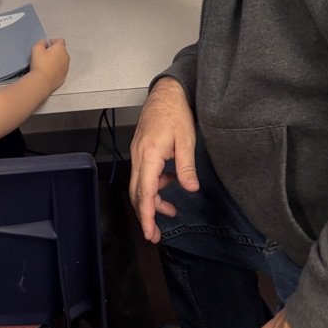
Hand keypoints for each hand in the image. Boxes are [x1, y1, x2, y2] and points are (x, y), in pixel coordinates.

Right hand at [29, 37, 69, 92]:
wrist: (42, 82)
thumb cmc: (39, 63)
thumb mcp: (36, 48)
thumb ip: (41, 42)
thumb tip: (45, 43)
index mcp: (60, 49)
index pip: (60, 40)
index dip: (53, 41)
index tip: (46, 47)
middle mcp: (66, 57)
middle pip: (62, 51)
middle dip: (54, 52)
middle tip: (45, 56)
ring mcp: (66, 67)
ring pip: (62, 61)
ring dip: (56, 61)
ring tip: (46, 65)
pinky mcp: (64, 76)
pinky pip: (61, 70)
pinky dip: (56, 70)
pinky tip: (48, 73)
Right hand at [128, 77, 198, 242]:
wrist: (167, 92)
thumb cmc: (176, 112)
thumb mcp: (186, 140)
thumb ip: (186, 167)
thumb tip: (190, 189)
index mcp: (149, 155)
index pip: (144, 192)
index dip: (147, 215)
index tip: (150, 233)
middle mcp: (139, 155)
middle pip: (136, 193)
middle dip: (145, 215)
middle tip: (156, 235)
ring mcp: (138, 152)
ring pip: (139, 184)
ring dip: (152, 200)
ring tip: (170, 211)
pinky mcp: (141, 149)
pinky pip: (143, 173)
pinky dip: (154, 184)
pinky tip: (169, 182)